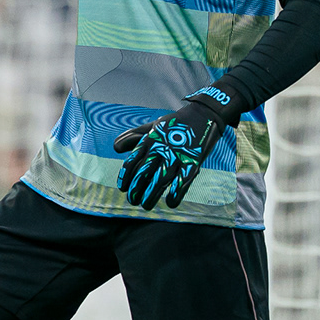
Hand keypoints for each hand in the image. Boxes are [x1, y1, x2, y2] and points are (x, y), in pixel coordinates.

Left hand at [114, 87, 235, 209]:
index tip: (123, 189)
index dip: (125, 177)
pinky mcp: (194, 161)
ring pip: (161, 180)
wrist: (204, 114)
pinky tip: (171, 203)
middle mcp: (161, 148)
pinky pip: (183, 181)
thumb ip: (133, 136)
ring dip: (151, 195)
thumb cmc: (175, 124)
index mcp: (150, 140)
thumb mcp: (153, 126)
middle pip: (144, 173)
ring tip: (146, 205)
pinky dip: (176, 194)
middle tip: (133, 201)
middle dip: (136, 190)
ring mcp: (178, 155)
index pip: (132, 162)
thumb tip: (115, 148)